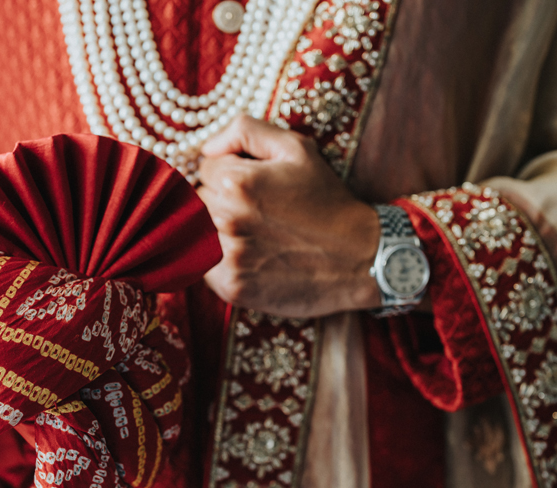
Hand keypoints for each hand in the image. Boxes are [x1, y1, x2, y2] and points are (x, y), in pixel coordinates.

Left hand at [198, 115, 380, 316]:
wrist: (359, 258)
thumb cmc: (327, 200)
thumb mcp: (297, 148)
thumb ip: (246, 131)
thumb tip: (206, 147)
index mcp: (237, 182)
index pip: (205, 169)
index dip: (230, 173)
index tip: (257, 186)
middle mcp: (226, 219)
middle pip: (197, 202)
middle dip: (220, 202)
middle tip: (258, 212)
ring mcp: (228, 257)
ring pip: (198, 235)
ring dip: (218, 232)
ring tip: (255, 235)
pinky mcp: (232, 287)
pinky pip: (206, 267)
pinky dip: (222, 262)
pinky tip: (253, 257)